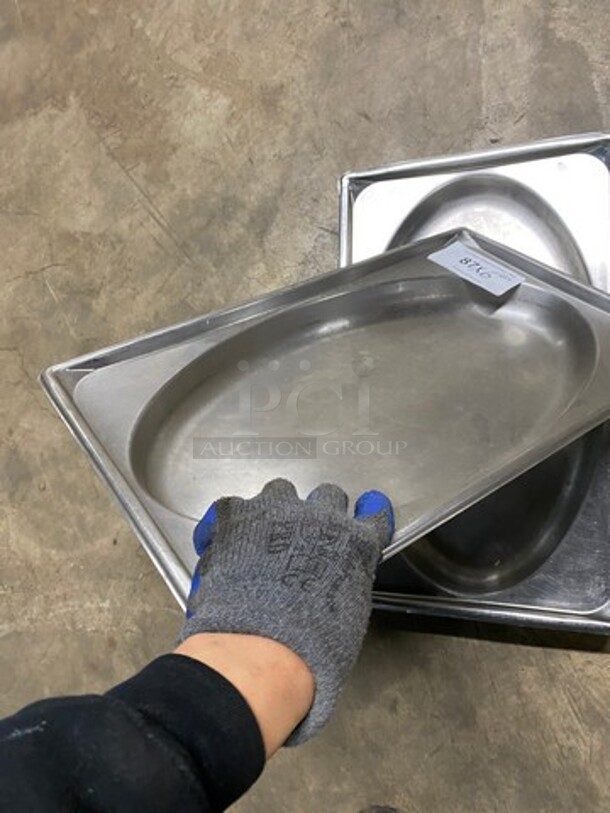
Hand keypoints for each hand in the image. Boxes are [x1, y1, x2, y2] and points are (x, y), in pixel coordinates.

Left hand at [178, 478, 393, 744]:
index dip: (367, 513)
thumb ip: (341, 586)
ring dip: (274, 509)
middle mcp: (320, 517)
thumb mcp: (346, 618)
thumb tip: (326, 586)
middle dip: (318, 513)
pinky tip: (221, 544)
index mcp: (356, 544)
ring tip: (259, 537)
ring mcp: (276, 509)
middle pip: (327, 496)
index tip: (364, 512)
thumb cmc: (313, 648)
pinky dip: (228, 526)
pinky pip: (232, 508)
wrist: (261, 644)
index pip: (373, 515)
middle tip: (303, 537)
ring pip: (280, 490)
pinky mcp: (236, 514)